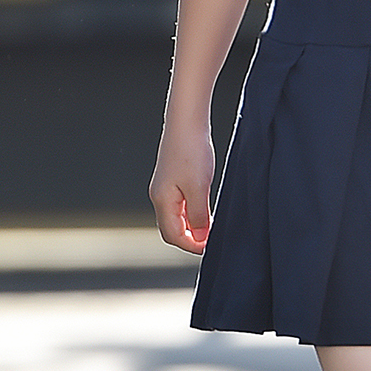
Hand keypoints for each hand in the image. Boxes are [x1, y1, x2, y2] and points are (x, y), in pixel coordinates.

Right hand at [149, 126, 215, 253]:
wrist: (186, 123)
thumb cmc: (191, 152)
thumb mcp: (199, 188)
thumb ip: (198, 215)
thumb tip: (201, 236)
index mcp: (162, 201)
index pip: (173, 235)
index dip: (191, 246)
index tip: (210, 248)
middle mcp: (159, 196)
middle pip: (171, 229)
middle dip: (190, 240)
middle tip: (211, 242)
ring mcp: (164, 188)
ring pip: (175, 218)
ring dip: (191, 227)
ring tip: (210, 229)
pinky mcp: (172, 180)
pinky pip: (179, 206)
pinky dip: (191, 214)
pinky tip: (205, 212)